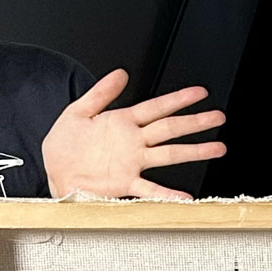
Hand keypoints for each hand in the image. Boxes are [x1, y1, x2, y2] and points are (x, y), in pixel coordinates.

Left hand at [41, 71, 227, 202]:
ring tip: (215, 148)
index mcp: (122, 122)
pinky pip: (150, 190)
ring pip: (168, 154)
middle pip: (170, 128)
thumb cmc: (65, 144)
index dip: (179, 99)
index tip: (200, 93)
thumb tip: (121, 73)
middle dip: (195, 122)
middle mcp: (132, 142)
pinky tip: (184, 197)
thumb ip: (101, 92)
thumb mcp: (79, 110)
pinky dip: (168, 194)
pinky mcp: (124, 183)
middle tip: (218, 117)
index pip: (157, 106)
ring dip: (193, 151)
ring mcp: (132, 163)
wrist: (53, 170)